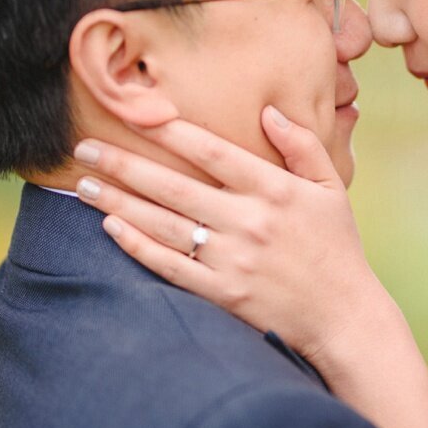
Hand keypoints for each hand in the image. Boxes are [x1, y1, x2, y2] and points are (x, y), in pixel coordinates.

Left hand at [73, 106, 393, 368]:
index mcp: (276, 190)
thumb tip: (269, 111)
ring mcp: (232, 259)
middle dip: (123, 164)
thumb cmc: (338, 247)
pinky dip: (136, 245)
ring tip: (83, 185)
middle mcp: (250, 221)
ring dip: (117, 202)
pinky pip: (168, 264)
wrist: (344, 315)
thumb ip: (303, 145)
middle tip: (84, 148)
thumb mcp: (331, 189)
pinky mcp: (221, 292)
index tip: (136, 115)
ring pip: (162, 223)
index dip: (171, 131)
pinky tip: (111, 226)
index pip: (214, 152)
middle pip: (173, 186)